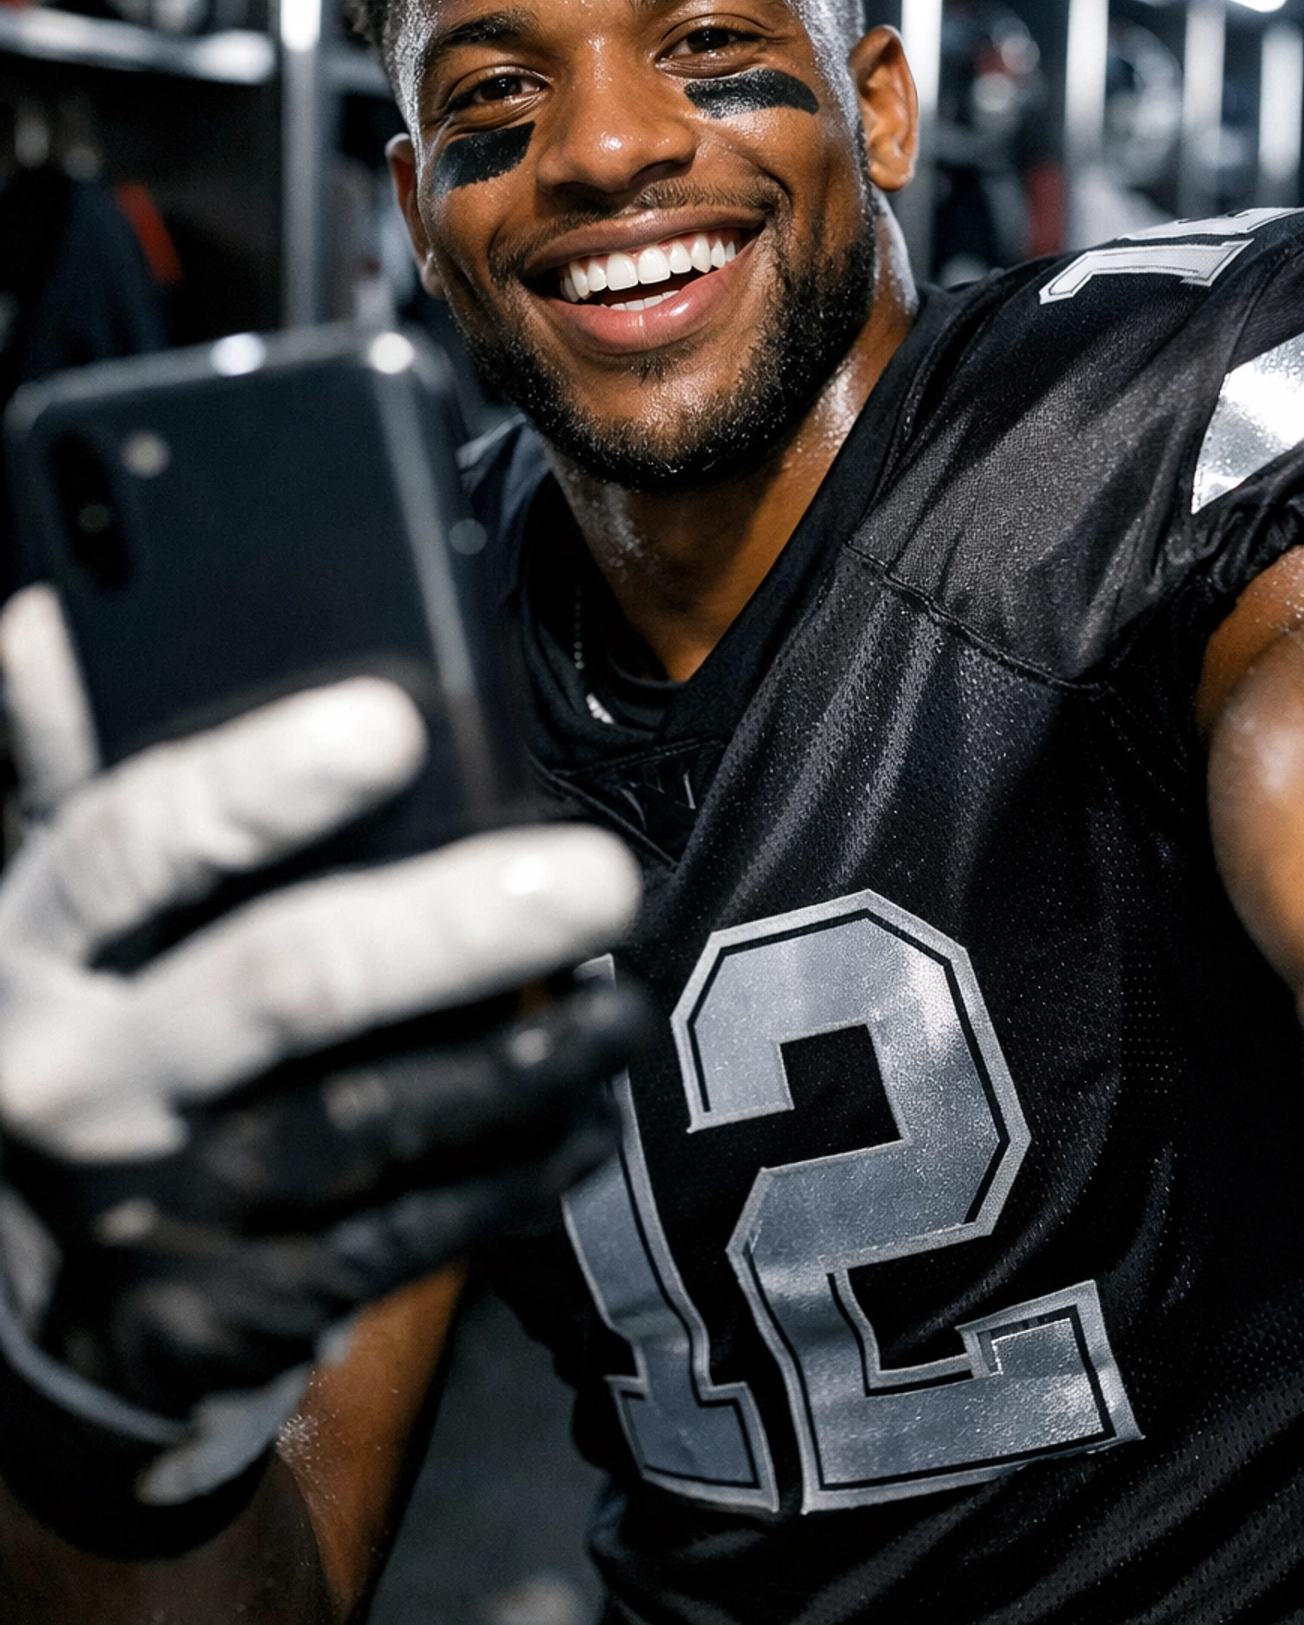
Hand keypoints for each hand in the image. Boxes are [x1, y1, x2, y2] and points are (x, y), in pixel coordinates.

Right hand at [0, 586, 643, 1544]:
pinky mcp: (232, 1305)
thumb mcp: (35, 906)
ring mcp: (160, 1201)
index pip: (136, 843)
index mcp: (34, 944)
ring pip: (366, 1122)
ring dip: (518, 1063)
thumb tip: (47, 617)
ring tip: (623, 1006)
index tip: (391, 724)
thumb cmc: (67, 1027)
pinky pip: (397, 1234)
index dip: (262, 783)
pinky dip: (507, 1172)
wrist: (7, 1283)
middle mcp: (85, 1074)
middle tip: (594, 877)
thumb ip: (56, 769)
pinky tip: (583, 1115)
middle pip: (281, 984)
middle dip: (449, 928)